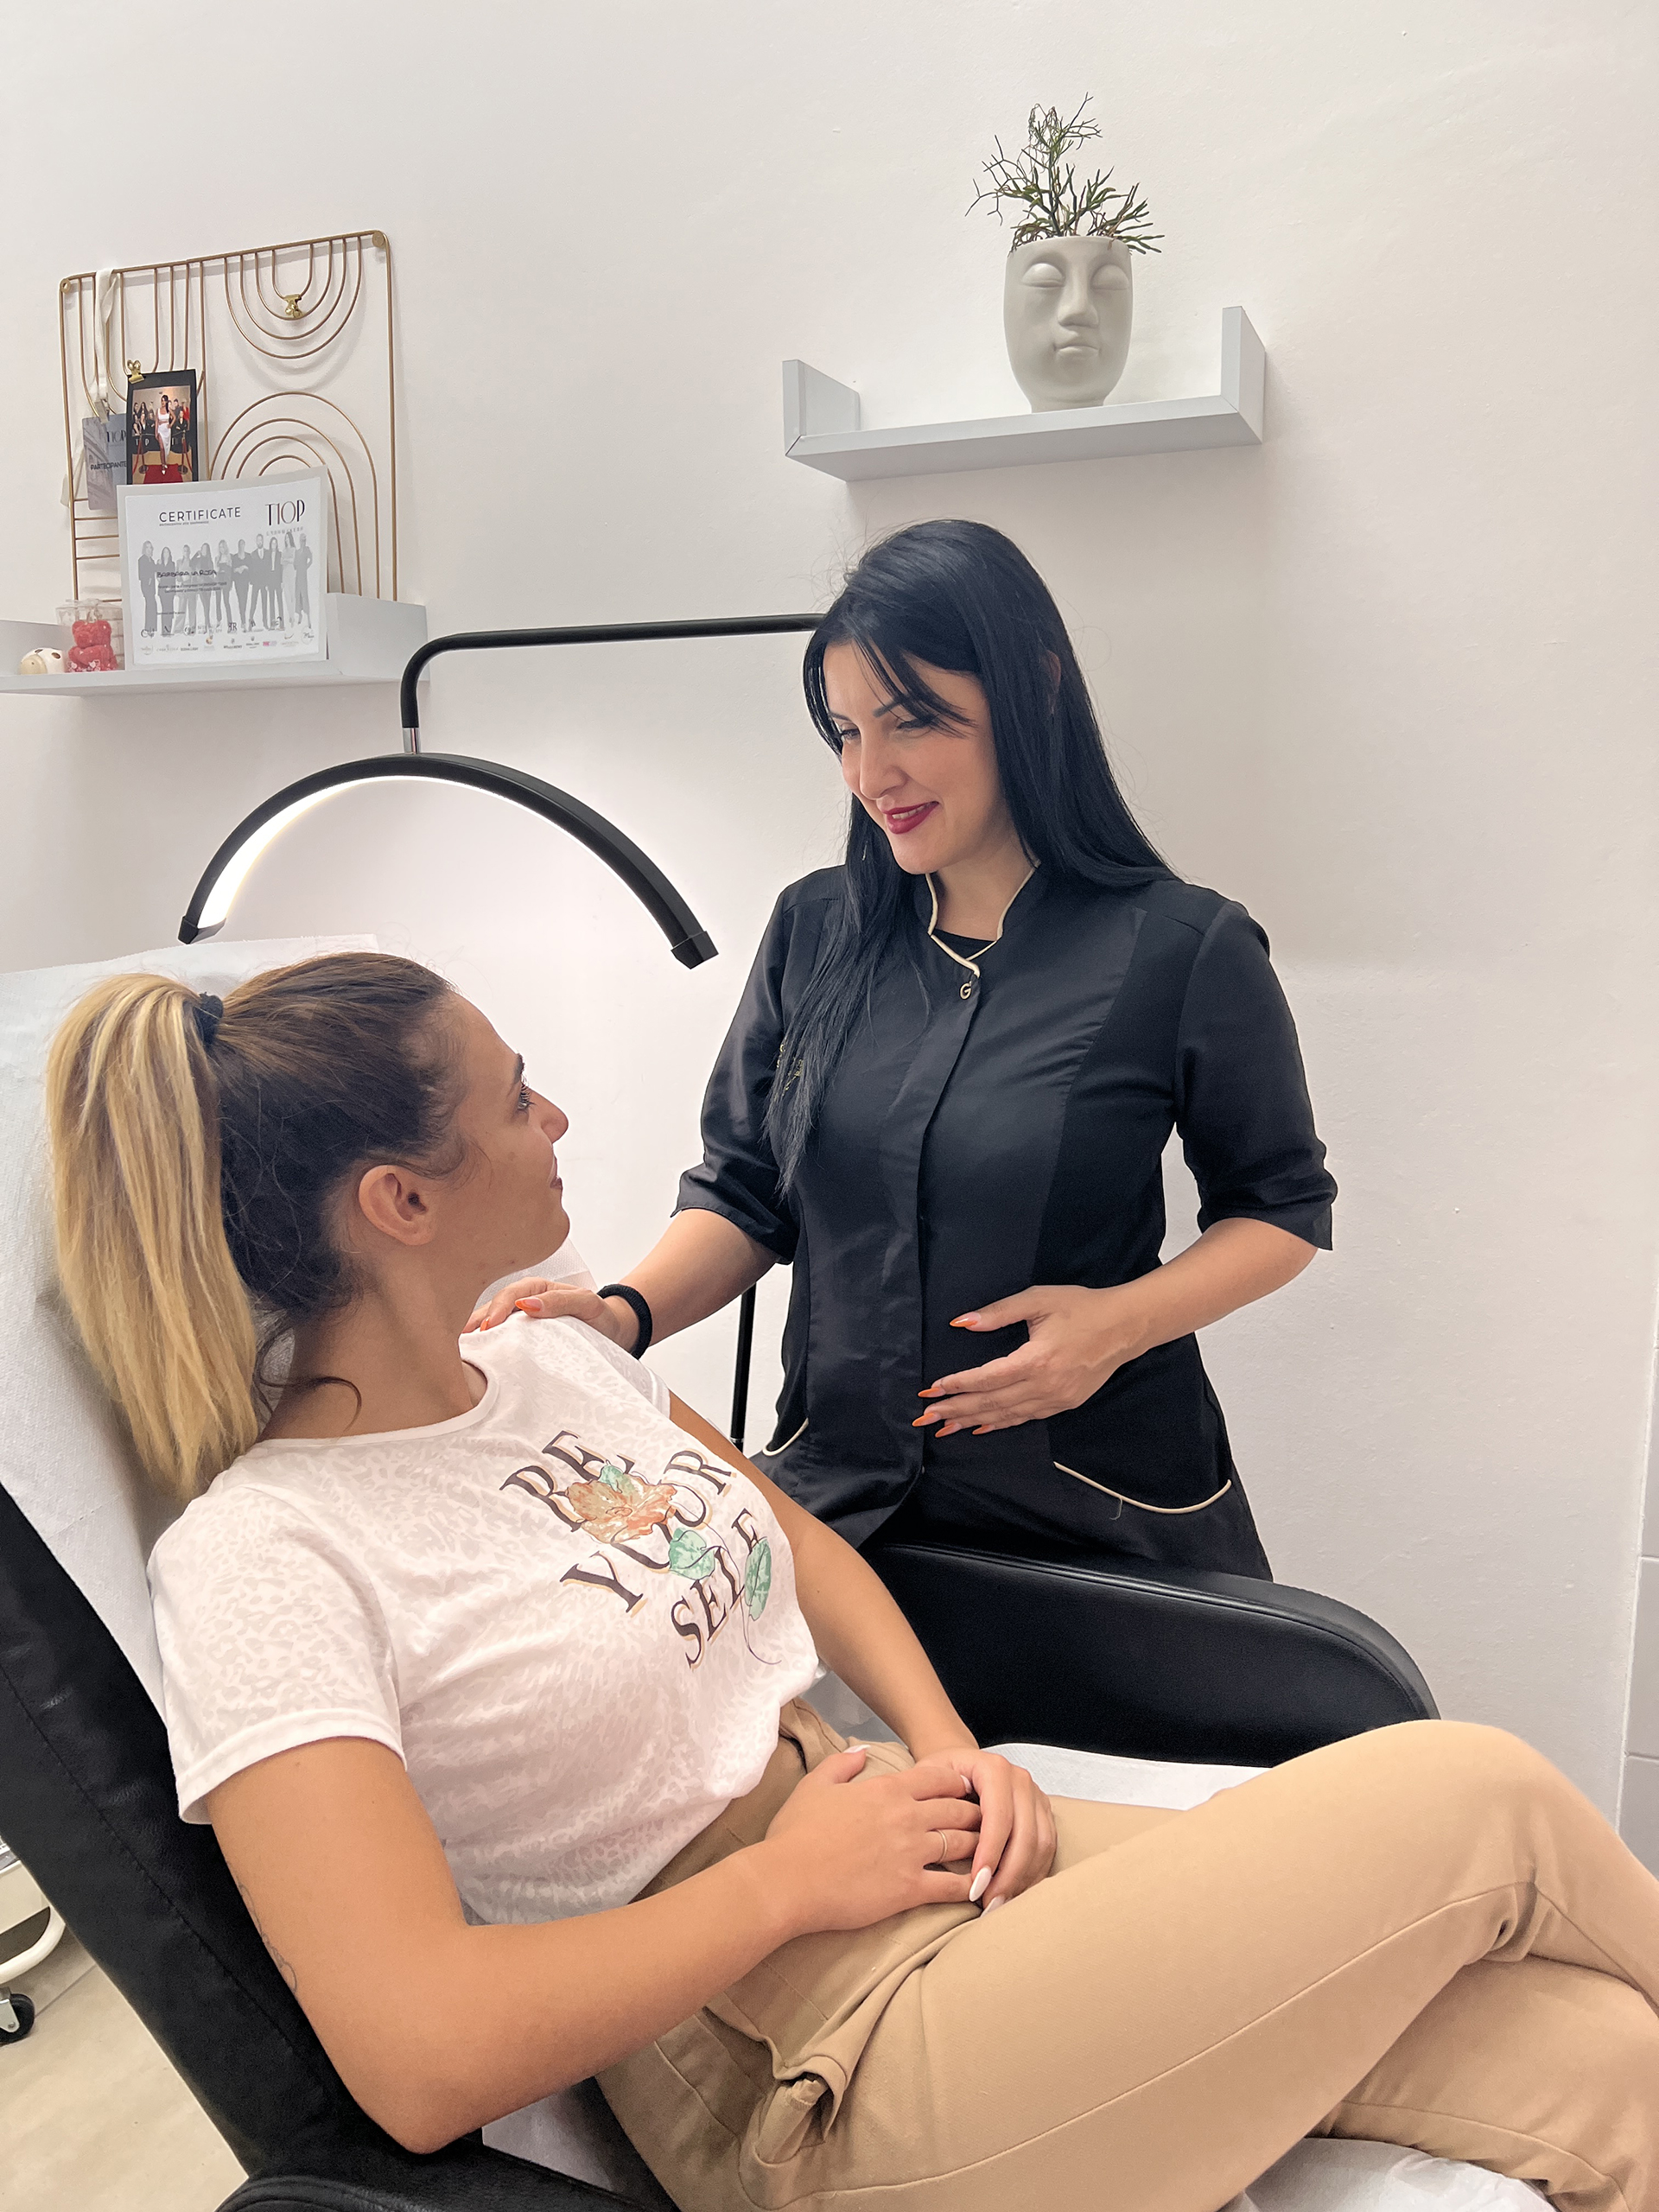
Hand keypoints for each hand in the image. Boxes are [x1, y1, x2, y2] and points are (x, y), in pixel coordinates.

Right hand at [464, 1277, 636, 1349]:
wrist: (613, 1334)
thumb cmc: (599, 1316)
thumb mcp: (587, 1304)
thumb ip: (561, 1301)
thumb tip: (527, 1306)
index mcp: (535, 1289)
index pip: (509, 1295)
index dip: (496, 1310)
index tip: (489, 1327)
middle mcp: (522, 1303)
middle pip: (491, 1310)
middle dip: (474, 1324)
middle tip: (462, 1342)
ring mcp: (518, 1323)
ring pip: (489, 1326)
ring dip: (474, 1337)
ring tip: (458, 1353)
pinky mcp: (520, 1342)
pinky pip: (499, 1343)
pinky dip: (484, 1349)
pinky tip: (472, 1361)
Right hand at [759, 1746, 982, 1936]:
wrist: (787, 1879)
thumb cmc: (796, 1833)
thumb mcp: (815, 1785)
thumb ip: (842, 1764)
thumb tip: (862, 1753)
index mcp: (887, 1790)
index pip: (938, 1777)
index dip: (957, 1781)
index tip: (967, 1788)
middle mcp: (907, 1817)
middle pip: (959, 1809)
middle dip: (977, 1812)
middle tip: (989, 1820)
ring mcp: (911, 1853)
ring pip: (963, 1844)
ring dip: (981, 1847)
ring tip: (991, 1852)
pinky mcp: (909, 1889)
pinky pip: (951, 1886)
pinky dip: (970, 1886)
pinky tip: (980, 1889)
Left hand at [909, 1746, 1055, 1908]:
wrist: (960, 1765)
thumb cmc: (940, 1777)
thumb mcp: (927, 1779)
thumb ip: (930, 1800)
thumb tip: (934, 1833)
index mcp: (994, 1768)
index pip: (999, 1816)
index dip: (990, 1854)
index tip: (975, 1886)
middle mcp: (1020, 1779)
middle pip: (1025, 1834)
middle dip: (1008, 1875)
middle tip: (988, 1904)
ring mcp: (1036, 1796)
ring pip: (1041, 1844)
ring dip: (1022, 1879)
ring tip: (998, 1903)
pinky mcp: (1043, 1813)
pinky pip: (1048, 1848)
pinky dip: (1033, 1874)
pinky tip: (1013, 1893)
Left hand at [913, 1283, 1146, 1435]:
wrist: (1126, 1326)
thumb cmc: (1081, 1307)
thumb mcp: (1038, 1299)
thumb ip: (999, 1312)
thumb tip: (962, 1323)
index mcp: (1038, 1359)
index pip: (987, 1378)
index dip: (957, 1386)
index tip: (930, 1390)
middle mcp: (1046, 1386)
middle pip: (992, 1403)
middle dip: (955, 1411)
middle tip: (924, 1418)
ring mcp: (1057, 1399)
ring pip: (1007, 1415)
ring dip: (972, 1422)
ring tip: (943, 1428)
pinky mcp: (1064, 1404)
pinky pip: (1025, 1417)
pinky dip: (1000, 1423)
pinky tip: (980, 1428)